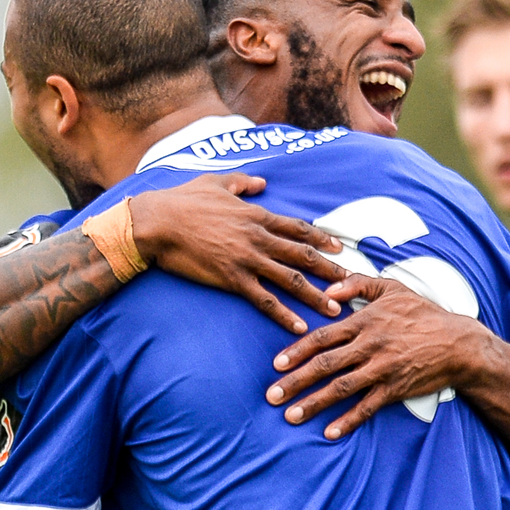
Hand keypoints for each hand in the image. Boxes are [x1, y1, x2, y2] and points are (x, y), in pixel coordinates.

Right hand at [129, 173, 347, 332]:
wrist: (157, 222)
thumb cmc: (182, 200)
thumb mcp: (216, 181)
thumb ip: (242, 182)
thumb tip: (261, 182)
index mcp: (256, 215)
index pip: (298, 228)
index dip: (321, 239)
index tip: (340, 248)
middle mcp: (258, 237)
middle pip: (303, 255)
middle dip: (330, 270)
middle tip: (351, 282)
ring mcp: (247, 259)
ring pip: (291, 280)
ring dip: (316, 296)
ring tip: (336, 309)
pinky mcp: (232, 279)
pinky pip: (264, 300)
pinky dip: (284, 315)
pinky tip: (299, 327)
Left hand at [265, 274, 482, 437]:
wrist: (458, 343)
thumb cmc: (422, 313)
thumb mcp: (391, 288)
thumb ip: (357, 284)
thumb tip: (328, 289)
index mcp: (364, 321)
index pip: (322, 337)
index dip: (297, 351)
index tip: (276, 364)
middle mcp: (369, 346)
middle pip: (325, 366)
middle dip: (295, 381)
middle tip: (271, 395)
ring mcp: (382, 369)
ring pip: (341, 388)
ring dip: (313, 403)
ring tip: (290, 416)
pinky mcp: (395, 389)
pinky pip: (367, 407)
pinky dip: (348, 421)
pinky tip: (329, 432)